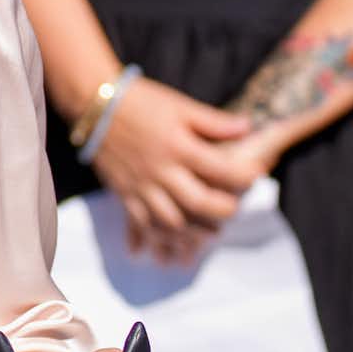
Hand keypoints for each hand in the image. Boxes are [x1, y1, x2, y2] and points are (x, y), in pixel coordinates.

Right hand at [88, 78, 259, 265]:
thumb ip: (214, 122)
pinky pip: (140, 224)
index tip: (257, 177)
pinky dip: (154, 239)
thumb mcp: (180, 106)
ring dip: (193, 234)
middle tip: (233, 211)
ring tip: (209, 235)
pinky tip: (165, 249)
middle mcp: (161, 171)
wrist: (95, 108)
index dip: (243, 176)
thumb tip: (247, 127)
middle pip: (196, 203)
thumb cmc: (142, 102)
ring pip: (169, 221)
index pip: (219, 169)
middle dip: (221, 211)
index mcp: (178, 147)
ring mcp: (141, 186)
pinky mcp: (125, 195)